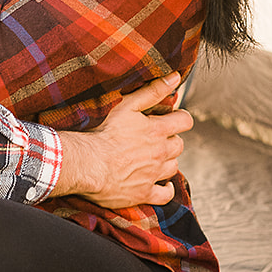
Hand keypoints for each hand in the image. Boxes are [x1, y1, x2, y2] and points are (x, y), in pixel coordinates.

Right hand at [54, 74, 192, 208]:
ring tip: (151, 159)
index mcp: (158, 130)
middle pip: (179, 145)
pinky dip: (165, 189)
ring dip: (166, 162)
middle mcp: (161, 153)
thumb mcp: (126, 105)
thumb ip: (153, 91)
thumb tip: (175, 77)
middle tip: (154, 139)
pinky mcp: (144, 193)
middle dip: (170, 141)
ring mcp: (154, 175)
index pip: (185, 121)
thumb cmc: (102, 133)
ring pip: (174, 167)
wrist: (86, 163)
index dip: (179, 118)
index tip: (170, 119)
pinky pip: (166, 194)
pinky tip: (157, 183)